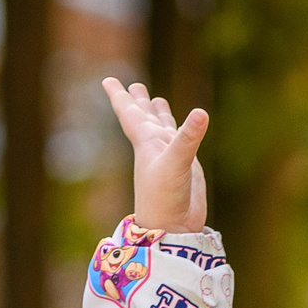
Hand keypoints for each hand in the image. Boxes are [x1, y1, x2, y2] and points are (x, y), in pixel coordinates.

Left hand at [104, 76, 208, 233]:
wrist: (172, 227)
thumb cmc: (164, 198)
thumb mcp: (176, 165)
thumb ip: (187, 139)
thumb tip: (201, 113)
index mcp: (145, 144)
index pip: (129, 114)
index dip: (119, 96)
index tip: (106, 80)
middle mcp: (154, 147)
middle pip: (143, 117)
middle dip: (137, 100)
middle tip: (133, 84)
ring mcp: (168, 157)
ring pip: (160, 128)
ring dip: (156, 113)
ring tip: (154, 99)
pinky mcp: (184, 166)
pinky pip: (179, 141)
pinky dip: (178, 131)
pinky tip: (179, 128)